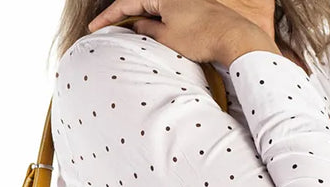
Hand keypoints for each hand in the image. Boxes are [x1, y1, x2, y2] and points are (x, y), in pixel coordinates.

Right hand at [86, 0, 276, 65]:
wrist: (234, 40)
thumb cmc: (203, 37)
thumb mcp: (167, 37)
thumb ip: (148, 31)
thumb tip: (137, 27)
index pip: (129, 3)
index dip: (109, 16)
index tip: (95, 27)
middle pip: (141, 3)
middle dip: (122, 17)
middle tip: (106, 29)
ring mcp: (187, 3)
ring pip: (155, 10)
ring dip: (140, 22)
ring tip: (127, 36)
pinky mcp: (196, 13)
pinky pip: (169, 16)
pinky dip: (156, 24)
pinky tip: (153, 36)